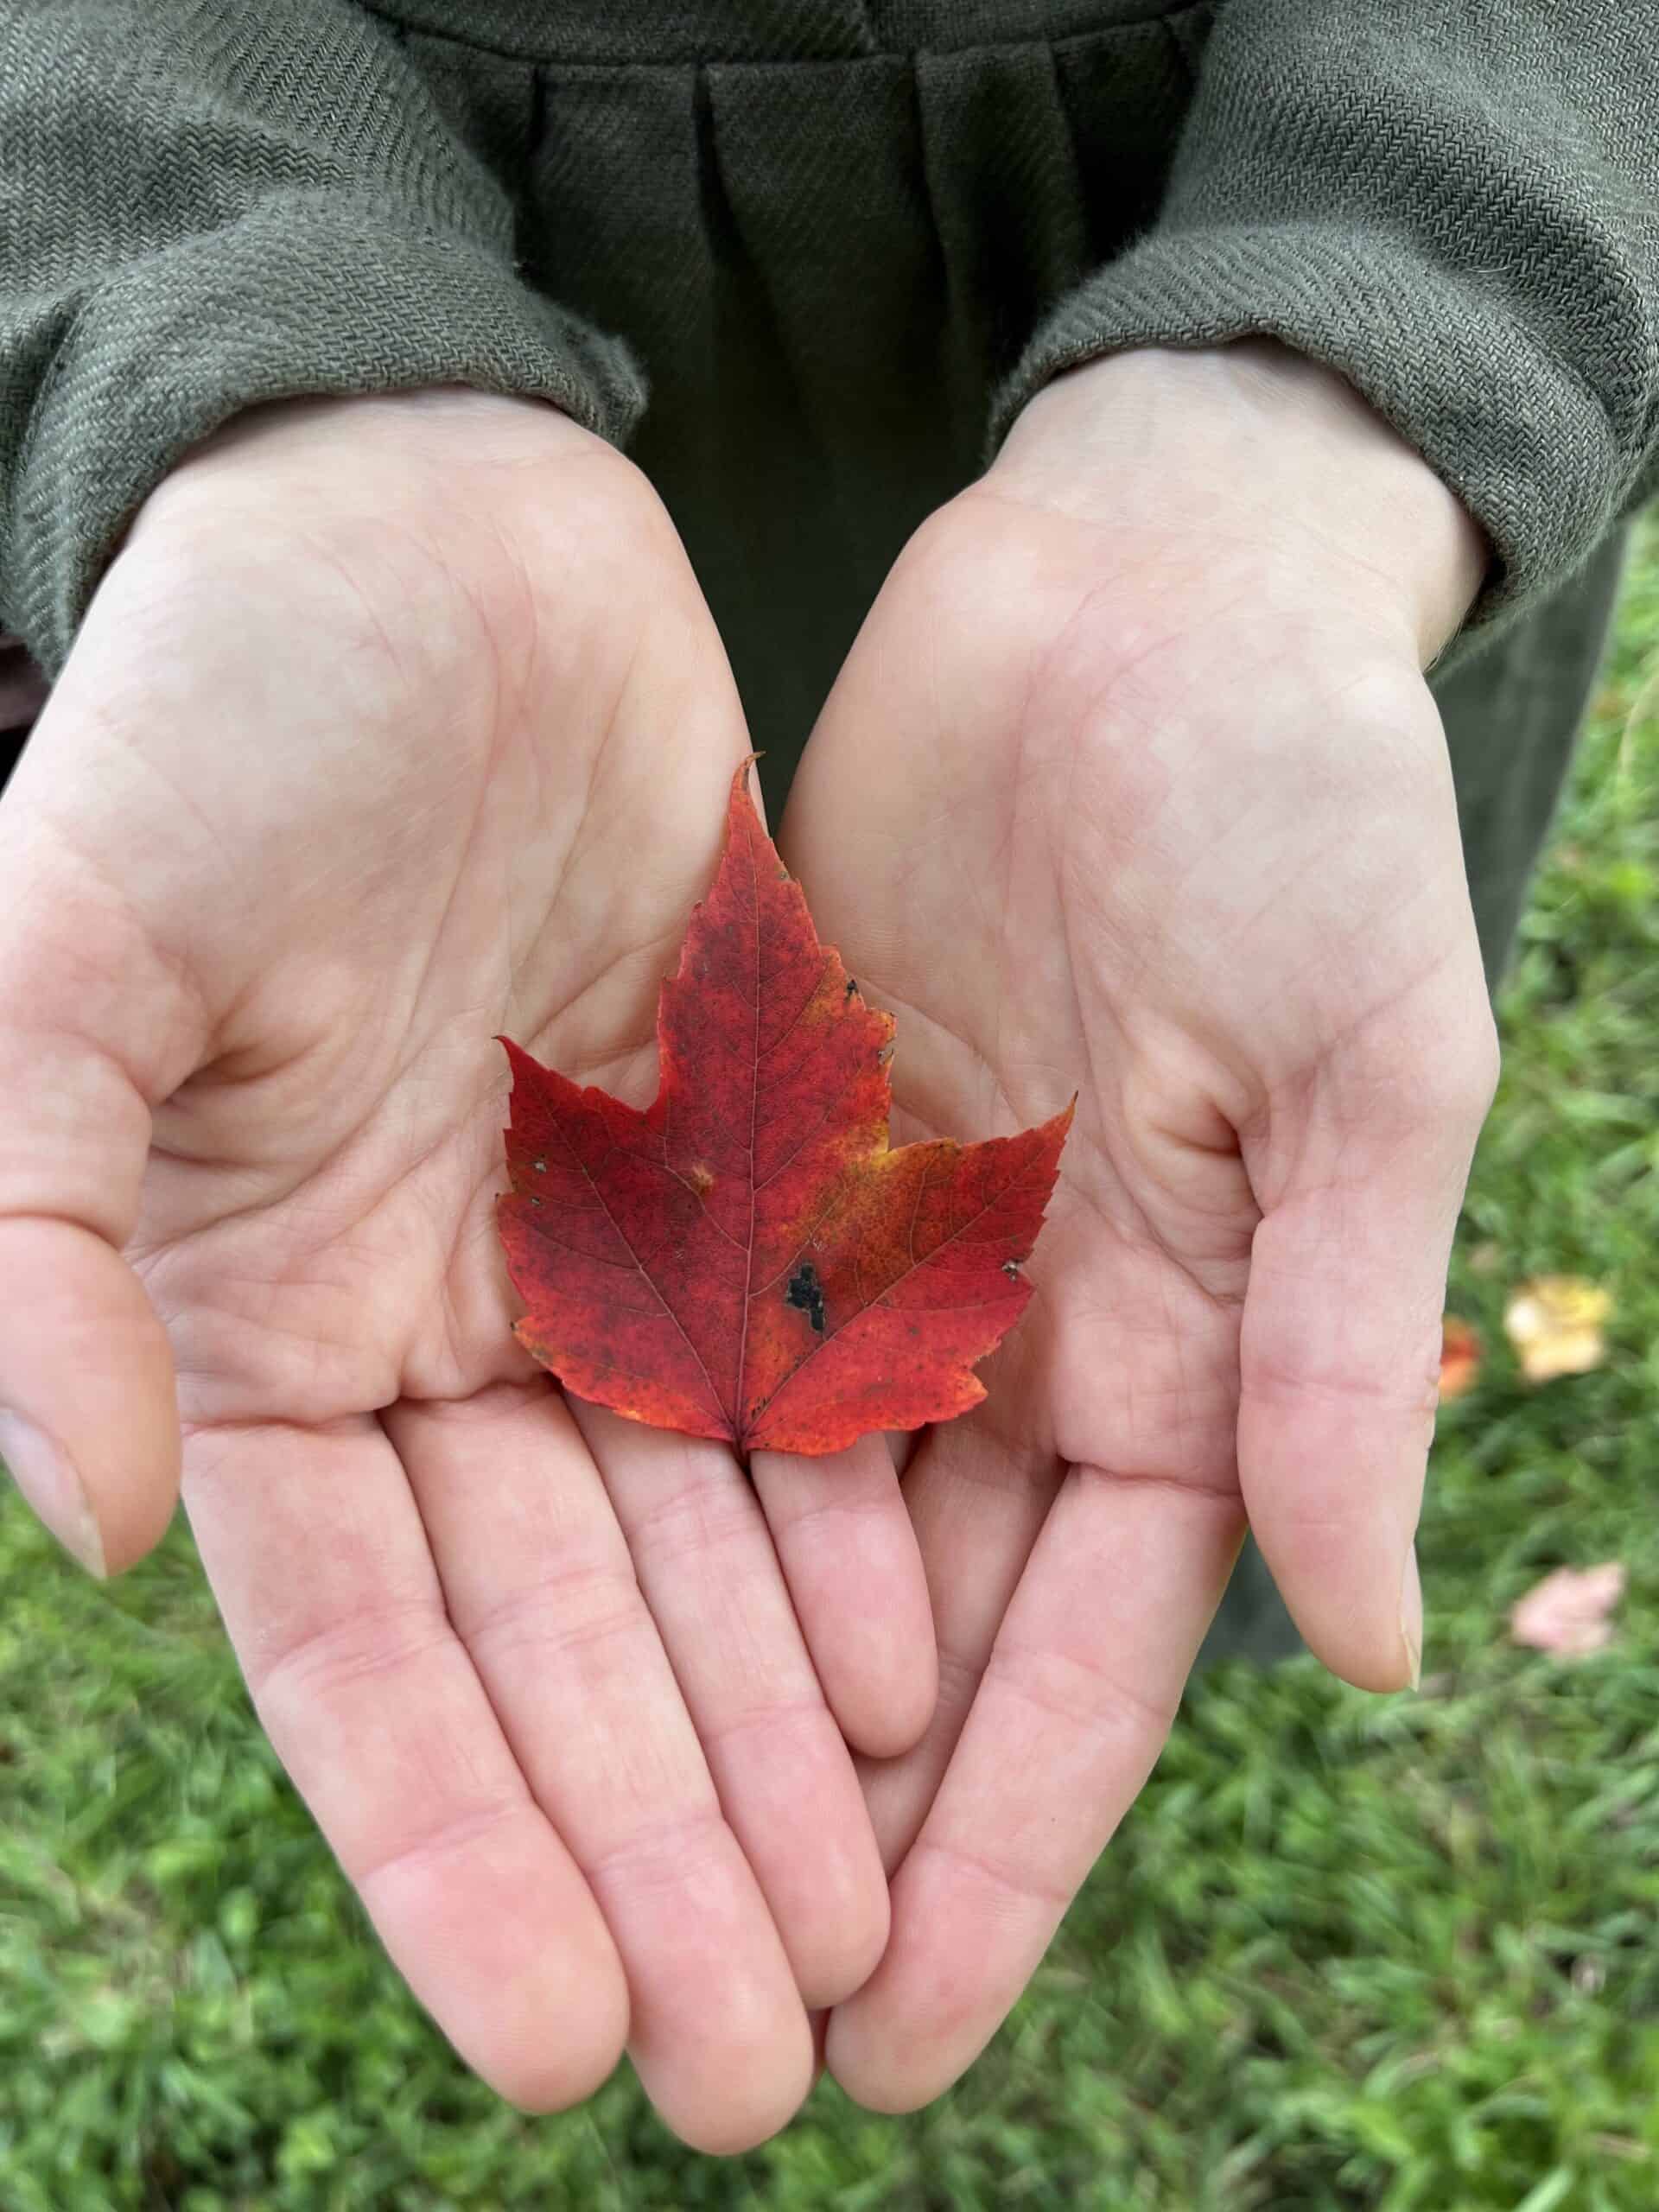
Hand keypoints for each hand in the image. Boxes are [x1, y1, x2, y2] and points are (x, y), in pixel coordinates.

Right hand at [0, 391, 934, 2148]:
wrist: (425, 533)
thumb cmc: (216, 703)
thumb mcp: (52, 944)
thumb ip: (24, 1224)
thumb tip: (89, 1516)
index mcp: (253, 1323)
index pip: (361, 1651)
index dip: (454, 1847)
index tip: (557, 2042)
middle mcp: (431, 1330)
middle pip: (556, 1647)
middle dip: (649, 1851)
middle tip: (753, 2067)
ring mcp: (591, 1261)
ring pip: (694, 1557)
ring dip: (767, 1750)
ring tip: (859, 1938)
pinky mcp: (729, 1171)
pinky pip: (804, 1390)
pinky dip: (852, 1539)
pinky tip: (914, 1689)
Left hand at [782, 342, 1495, 2106]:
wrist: (1144, 586)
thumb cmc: (1304, 800)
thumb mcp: (1366, 1069)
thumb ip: (1339, 1346)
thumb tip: (1375, 1645)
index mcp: (1190, 1345)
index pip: (1090, 1650)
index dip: (1008, 1841)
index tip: (910, 2027)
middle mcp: (1029, 1333)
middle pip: (916, 1634)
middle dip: (830, 1830)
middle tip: (720, 2034)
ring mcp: (893, 1246)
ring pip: (786, 1528)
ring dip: (708, 1700)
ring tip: (606, 1878)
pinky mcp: (776, 1141)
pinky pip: (694, 1344)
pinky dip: (633, 1482)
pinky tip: (538, 1613)